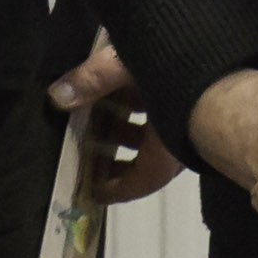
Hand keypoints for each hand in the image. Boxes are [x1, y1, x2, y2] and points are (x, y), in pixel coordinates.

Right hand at [50, 39, 184, 204]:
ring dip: (105, 161)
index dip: (95, 97)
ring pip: (131, 152)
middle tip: (71, 137)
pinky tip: (94, 193)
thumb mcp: (116, 64)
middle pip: (125, 123)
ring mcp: (163, 139)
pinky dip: (114, 189)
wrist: (202, 96)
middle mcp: (160, 109)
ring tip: (76, 163)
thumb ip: (87, 80)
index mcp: (150, 77)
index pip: (119, 89)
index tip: (72, 106)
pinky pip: (134, 181)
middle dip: (99, 130)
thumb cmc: (162, 68)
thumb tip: (56, 95)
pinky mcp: (161, 166)